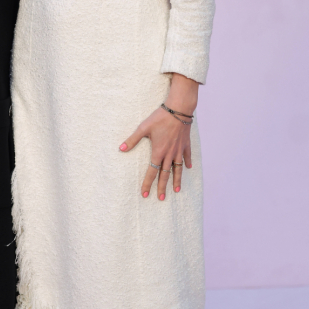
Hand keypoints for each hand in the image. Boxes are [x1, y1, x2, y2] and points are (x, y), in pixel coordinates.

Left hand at [119, 73, 197, 199]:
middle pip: (165, 174)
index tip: (145, 194)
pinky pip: (186, 156)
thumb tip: (121, 149)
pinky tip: (188, 168)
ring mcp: (178, 150)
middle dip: (162, 187)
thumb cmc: (160, 118)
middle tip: (161, 198)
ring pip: (178, 169)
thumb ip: (132, 139)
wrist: (179, 110)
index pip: (151, 171)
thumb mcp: (143, 128)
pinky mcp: (185, 144)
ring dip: (177, 180)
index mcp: (158, 151)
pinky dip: (187, 163)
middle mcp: (169, 154)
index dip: (147, 183)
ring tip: (176, 191)